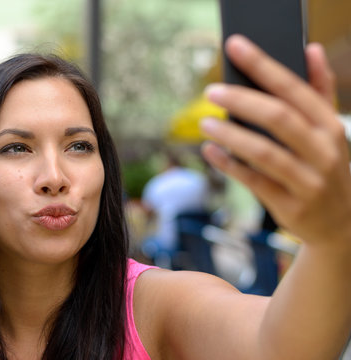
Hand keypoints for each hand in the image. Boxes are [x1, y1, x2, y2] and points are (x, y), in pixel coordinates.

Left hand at [200, 34, 350, 246]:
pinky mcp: (290, 205)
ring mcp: (308, 181)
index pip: (293, 88)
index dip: (262, 65)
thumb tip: (309, 48)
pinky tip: (209, 151)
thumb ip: (320, 90)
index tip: (235, 46)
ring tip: (205, 122)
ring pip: (263, 153)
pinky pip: (254, 182)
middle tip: (211, 90)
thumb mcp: (330, 129)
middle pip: (278, 118)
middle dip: (241, 100)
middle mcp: (323, 151)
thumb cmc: (326, 165)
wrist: (341, 223)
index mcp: (330, 125)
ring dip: (230, 136)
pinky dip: (229, 165)